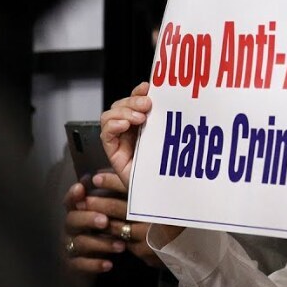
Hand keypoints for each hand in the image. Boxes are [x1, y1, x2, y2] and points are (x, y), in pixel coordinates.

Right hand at [63, 173, 161, 272]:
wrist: (92, 264)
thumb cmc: (103, 233)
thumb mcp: (108, 216)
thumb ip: (110, 200)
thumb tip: (126, 176)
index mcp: (78, 213)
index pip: (71, 201)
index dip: (74, 195)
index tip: (82, 188)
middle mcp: (71, 228)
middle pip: (72, 220)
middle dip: (88, 218)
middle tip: (105, 220)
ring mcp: (71, 247)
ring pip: (80, 243)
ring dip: (101, 243)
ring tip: (121, 246)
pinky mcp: (74, 265)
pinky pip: (81, 265)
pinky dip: (95, 264)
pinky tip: (109, 264)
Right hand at [98, 81, 183, 244]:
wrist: (173, 199)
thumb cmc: (180, 171)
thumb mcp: (179, 141)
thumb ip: (175, 122)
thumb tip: (180, 97)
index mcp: (149, 125)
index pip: (138, 101)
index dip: (140, 92)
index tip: (150, 87)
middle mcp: (134, 132)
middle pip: (123, 106)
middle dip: (132, 101)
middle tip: (147, 104)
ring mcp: (123, 142)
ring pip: (111, 115)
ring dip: (123, 111)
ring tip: (139, 117)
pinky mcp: (115, 154)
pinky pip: (105, 134)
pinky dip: (112, 125)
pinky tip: (124, 125)